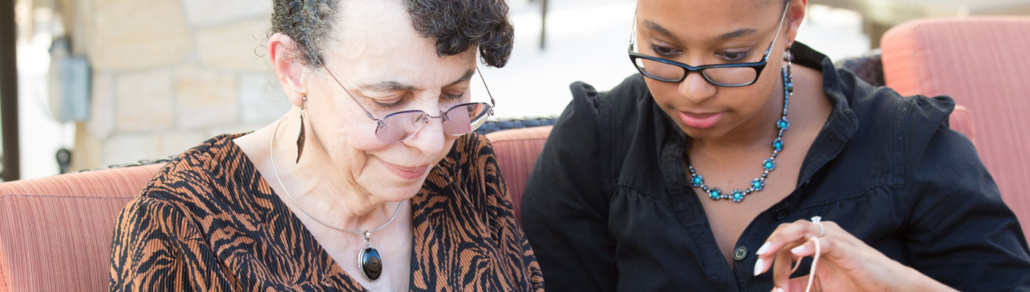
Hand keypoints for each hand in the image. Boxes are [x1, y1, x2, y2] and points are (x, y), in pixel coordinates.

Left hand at [753, 217, 954, 291]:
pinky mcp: (847, 249)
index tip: (761, 275)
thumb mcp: (821, 286)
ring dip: (780, 242)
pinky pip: (824, 243)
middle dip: (769, 246)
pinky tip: (796, 255)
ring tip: (765, 254)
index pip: (785, 240)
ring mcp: (835, 238)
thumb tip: (776, 291)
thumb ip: (799, 285)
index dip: (770, 256)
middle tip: (757, 266)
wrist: (888, 288)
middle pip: (788, 231)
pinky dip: (808, 247)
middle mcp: (823, 233)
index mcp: (815, 239)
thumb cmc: (856, 283)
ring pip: (801, 230)